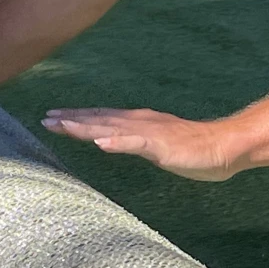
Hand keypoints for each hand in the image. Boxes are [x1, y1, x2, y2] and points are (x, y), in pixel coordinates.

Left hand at [42, 108, 242, 181]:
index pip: (101, 119)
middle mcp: (139, 122)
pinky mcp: (161, 145)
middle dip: (72, 119)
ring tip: (63, 125)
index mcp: (137, 123)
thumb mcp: (156, 146)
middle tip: (45, 118)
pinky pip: (136, 143)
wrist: (223, 147)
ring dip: (86, 127)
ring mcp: (149, 133)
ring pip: (111, 128)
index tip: (52, 118)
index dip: (76, 118)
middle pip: (99, 120)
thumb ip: (134, 143)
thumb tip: (111, 142)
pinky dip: (117, 143)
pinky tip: (101, 144)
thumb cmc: (192, 149)